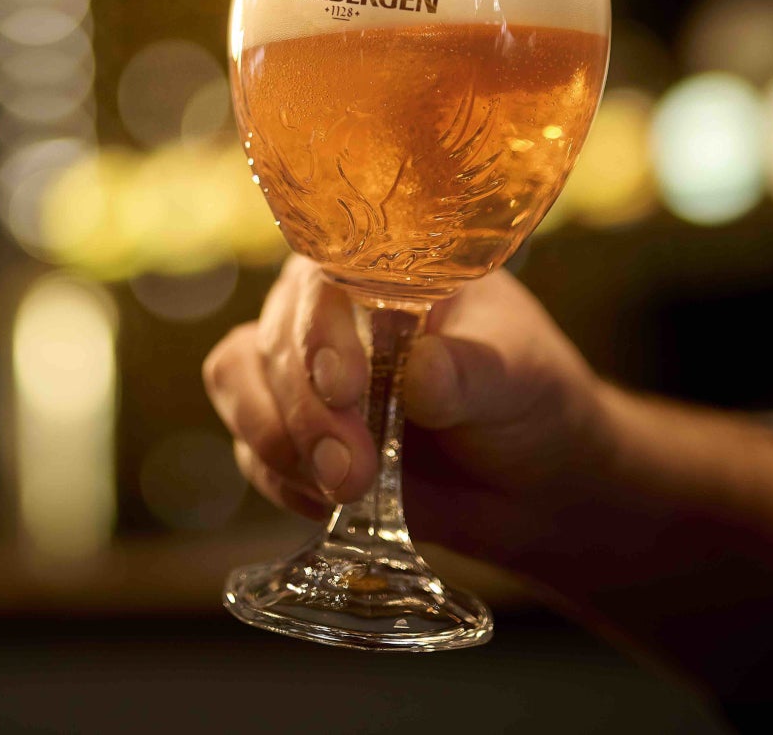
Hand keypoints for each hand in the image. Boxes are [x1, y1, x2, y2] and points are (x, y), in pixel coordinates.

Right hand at [203, 254, 613, 559]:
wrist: (534, 484)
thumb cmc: (532, 402)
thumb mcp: (522, 378)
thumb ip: (473, 372)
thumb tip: (420, 372)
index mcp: (384, 268)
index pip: (327, 276)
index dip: (320, 329)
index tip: (343, 386)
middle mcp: (330, 308)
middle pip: (275, 334)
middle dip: (302, 408)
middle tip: (349, 470)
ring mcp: (301, 369)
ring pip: (238, 380)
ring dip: (276, 440)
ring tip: (342, 491)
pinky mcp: (289, 432)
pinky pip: (250, 448)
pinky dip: (281, 478)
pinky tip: (335, 504)